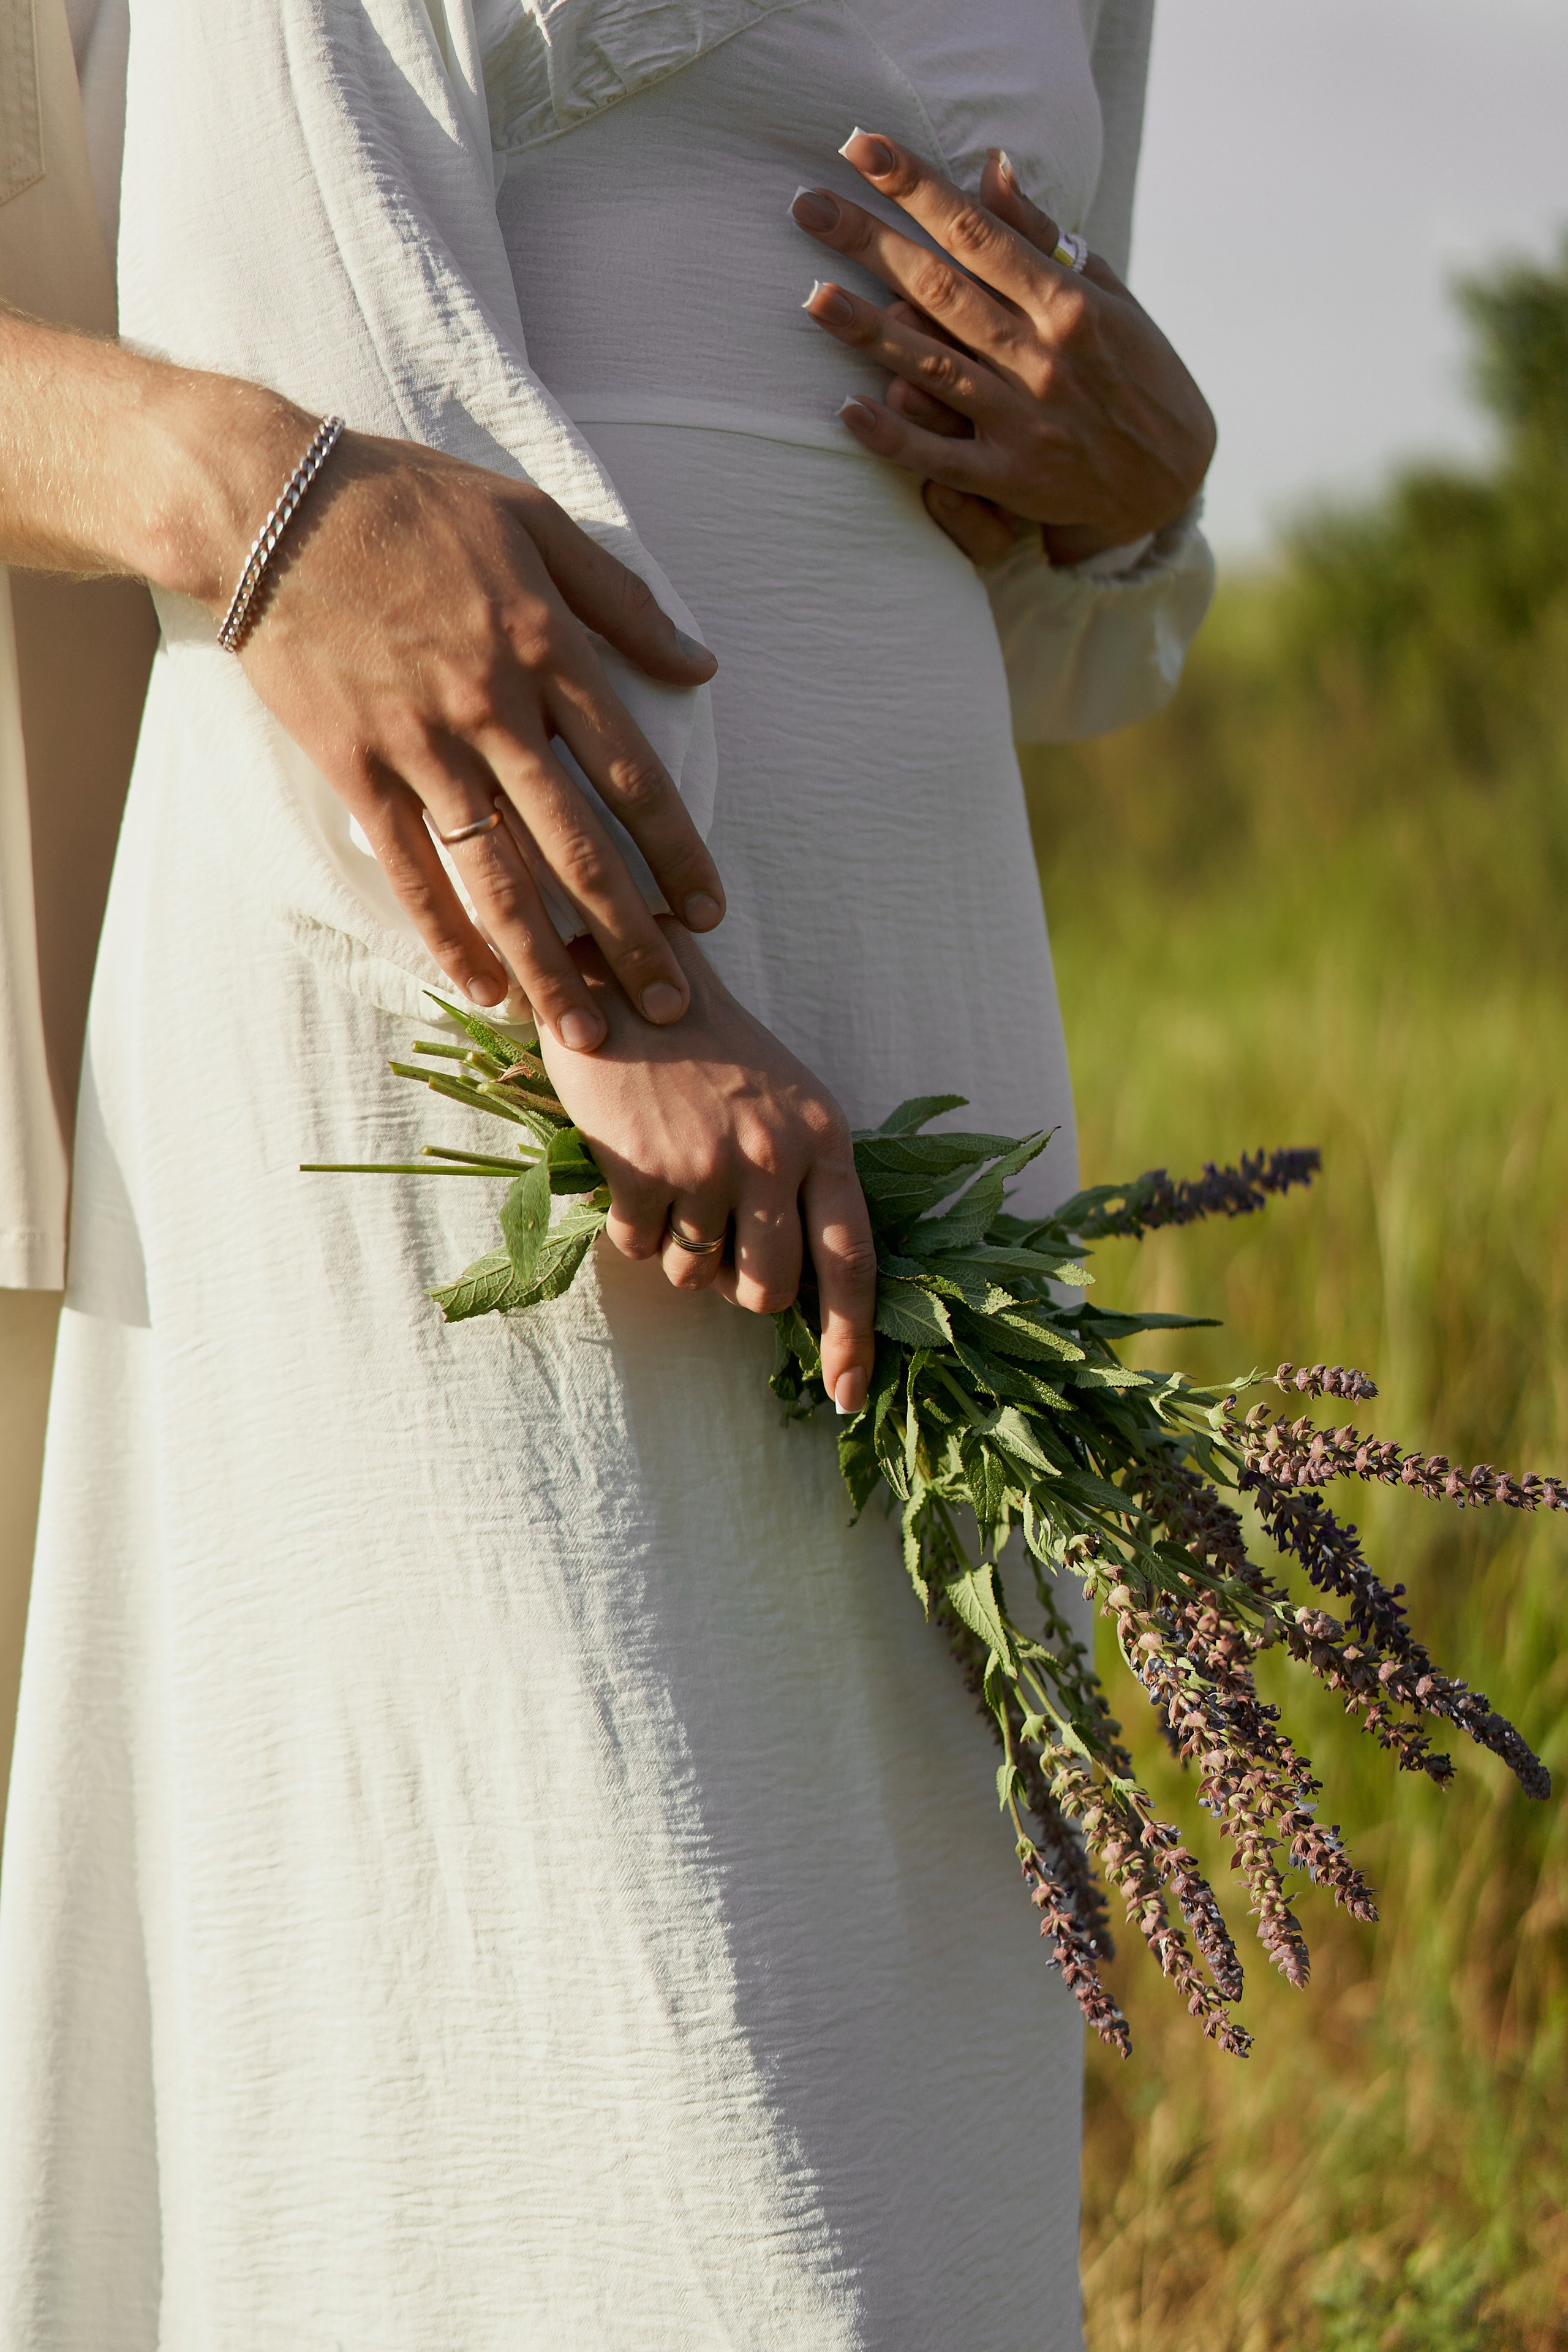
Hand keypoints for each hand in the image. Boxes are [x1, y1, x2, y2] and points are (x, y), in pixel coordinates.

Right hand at [238, 425, 727, 1048]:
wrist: (269, 505)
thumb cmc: (410, 501)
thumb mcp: (535, 519)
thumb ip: (622, 599)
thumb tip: (702, 664)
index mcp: (547, 648)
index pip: (634, 775)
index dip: (678, 852)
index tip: (710, 912)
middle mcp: (495, 710)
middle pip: (579, 849)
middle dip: (631, 938)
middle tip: (672, 1007)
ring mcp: (422, 745)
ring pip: (500, 878)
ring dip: (548, 965)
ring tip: (587, 1032)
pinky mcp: (357, 767)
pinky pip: (413, 871)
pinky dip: (449, 936)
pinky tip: (483, 989)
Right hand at [536, 919, 876, 1412]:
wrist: (628, 982)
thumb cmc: (712, 1048)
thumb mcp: (786, 1100)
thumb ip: (805, 1179)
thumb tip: (800, 1283)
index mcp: (825, 1139)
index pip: (853, 1260)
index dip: (854, 1338)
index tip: (849, 1395)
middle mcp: (776, 1157)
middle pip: (768, 1290)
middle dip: (740, 1287)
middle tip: (716, 1239)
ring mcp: (709, 1166)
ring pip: (698, 1277)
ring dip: (681, 1250)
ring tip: (671, 1181)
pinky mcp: (644, 1171)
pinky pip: (641, 1251)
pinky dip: (633, 1228)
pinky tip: (633, 1169)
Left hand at [791, 131, 1214, 568]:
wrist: (1170, 477)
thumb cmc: (1135, 371)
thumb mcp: (1107, 292)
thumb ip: (1042, 237)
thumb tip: (991, 169)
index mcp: (1067, 301)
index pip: (976, 231)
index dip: (916, 187)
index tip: (861, 148)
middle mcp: (1042, 356)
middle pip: (941, 288)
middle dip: (871, 243)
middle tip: (809, 206)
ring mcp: (1024, 420)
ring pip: (935, 368)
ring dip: (870, 332)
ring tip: (813, 297)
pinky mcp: (1011, 478)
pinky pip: (943, 459)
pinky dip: (897, 436)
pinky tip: (850, 411)